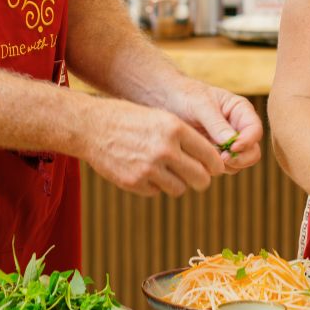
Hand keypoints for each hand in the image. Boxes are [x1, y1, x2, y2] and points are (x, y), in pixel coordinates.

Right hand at [82, 97, 227, 197]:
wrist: (93, 126)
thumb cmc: (131, 119)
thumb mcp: (161, 118)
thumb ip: (184, 137)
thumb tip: (209, 161)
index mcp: (175, 129)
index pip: (209, 155)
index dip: (216, 164)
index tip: (216, 168)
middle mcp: (165, 149)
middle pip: (200, 178)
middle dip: (202, 180)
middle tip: (200, 178)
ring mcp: (149, 168)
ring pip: (180, 189)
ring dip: (177, 183)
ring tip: (168, 171)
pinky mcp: (134, 183)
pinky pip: (157, 192)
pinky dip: (155, 185)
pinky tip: (145, 170)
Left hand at [164, 80, 262, 172]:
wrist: (167, 101)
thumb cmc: (186, 96)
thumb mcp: (201, 105)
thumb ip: (216, 123)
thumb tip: (232, 142)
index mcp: (241, 111)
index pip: (255, 130)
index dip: (247, 141)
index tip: (231, 148)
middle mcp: (238, 128)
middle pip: (252, 152)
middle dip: (240, 159)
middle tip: (222, 158)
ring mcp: (228, 144)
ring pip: (239, 164)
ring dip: (226, 165)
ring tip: (206, 155)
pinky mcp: (216, 154)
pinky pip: (222, 168)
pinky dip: (213, 167)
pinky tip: (199, 158)